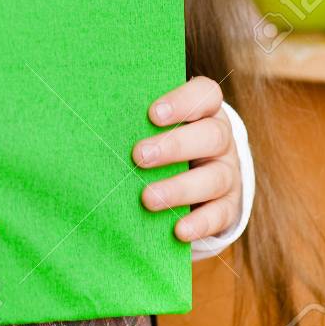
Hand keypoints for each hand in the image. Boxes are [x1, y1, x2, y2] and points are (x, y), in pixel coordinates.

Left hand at [132, 76, 241, 242]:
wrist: (202, 182)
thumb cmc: (166, 143)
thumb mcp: (159, 127)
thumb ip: (139, 120)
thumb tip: (95, 117)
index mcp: (205, 111)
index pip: (206, 95)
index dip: (183, 101)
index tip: (152, 114)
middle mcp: (222, 139)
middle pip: (211, 135)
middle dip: (174, 146)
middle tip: (139, 156)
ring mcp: (229, 173)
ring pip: (214, 177)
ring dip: (180, 188)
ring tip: (147, 198)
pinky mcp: (229, 206)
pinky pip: (220, 214)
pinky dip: (200, 223)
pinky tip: (179, 230)